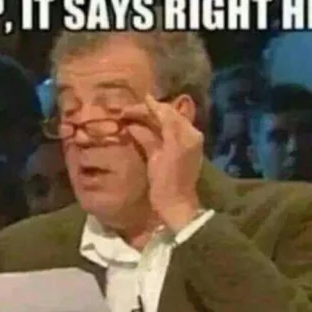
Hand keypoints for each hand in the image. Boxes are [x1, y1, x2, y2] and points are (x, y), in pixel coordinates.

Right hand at [121, 95, 202, 231]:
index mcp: (186, 134)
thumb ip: (148, 136)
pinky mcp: (178, 151)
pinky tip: (136, 129)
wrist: (176, 206)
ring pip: (163, 124)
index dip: (147, 107)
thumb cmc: (167, 183)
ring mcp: (183, 143)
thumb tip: (133, 123)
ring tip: (128, 118)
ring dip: (146, 119)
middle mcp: (187, 134)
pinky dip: (150, 130)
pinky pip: (163, 134)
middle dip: (145, 112)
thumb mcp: (157, 158)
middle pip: (165, 116)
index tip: (128, 105)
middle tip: (124, 112)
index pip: (166, 111)